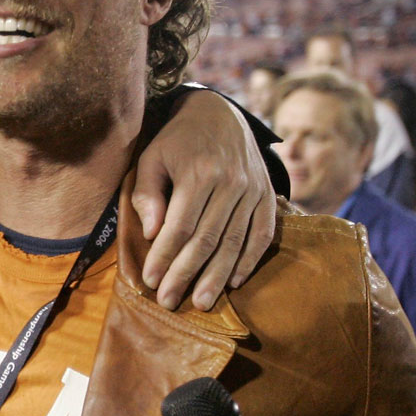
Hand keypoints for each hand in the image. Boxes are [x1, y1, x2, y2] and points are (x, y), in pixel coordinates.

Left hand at [134, 91, 275, 309]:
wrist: (218, 113)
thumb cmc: (177, 140)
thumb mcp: (151, 158)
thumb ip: (148, 194)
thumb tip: (151, 233)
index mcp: (199, 173)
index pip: (179, 227)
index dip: (164, 257)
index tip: (150, 281)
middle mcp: (230, 183)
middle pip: (207, 240)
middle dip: (186, 275)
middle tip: (170, 301)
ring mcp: (253, 190)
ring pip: (235, 242)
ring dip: (218, 276)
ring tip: (203, 303)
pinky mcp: (267, 194)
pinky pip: (262, 234)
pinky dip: (250, 260)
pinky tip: (234, 281)